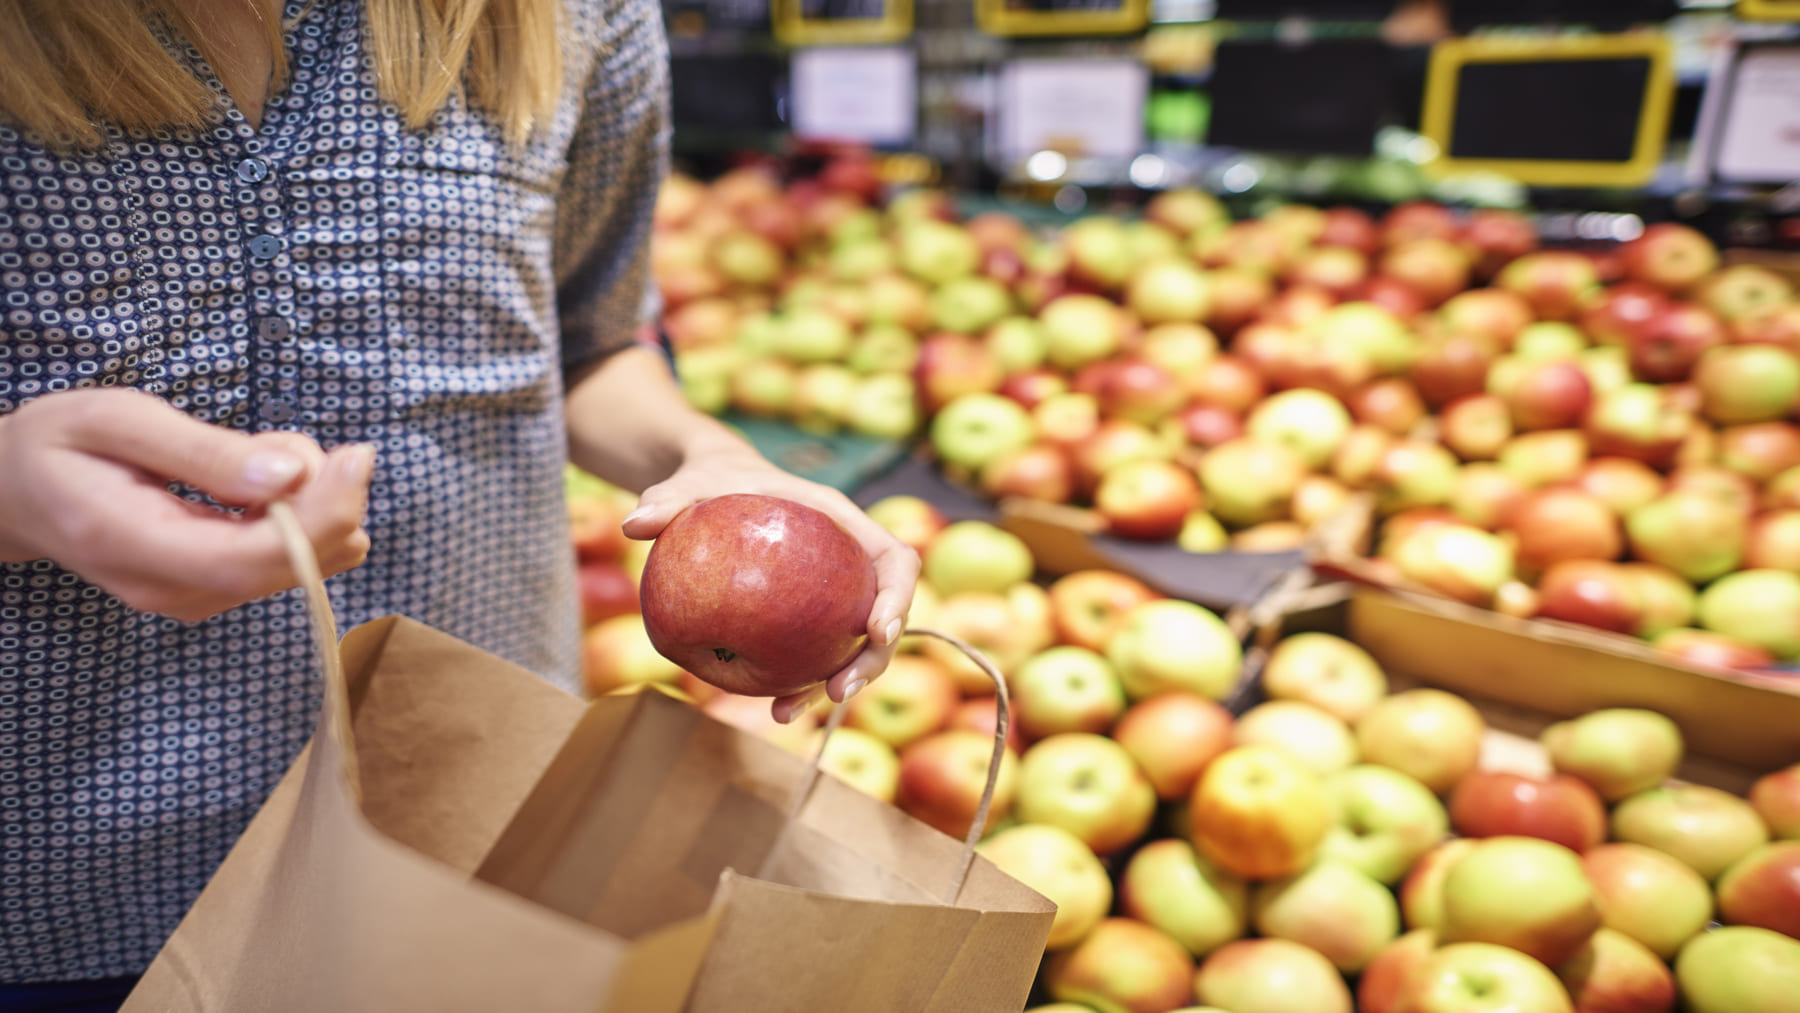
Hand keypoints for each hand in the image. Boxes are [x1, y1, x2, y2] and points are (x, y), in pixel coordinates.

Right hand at [0, 388, 374, 620]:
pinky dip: (299, 516)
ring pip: (298, 564)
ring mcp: (193, 598)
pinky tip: (263, 482)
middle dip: (328, 501)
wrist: (16, 491)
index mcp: (134, 544)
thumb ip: (205, 451)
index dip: (320, 514)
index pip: (250, 558)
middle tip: (316, 445)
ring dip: (312, 505)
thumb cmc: (62, 445)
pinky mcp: (214, 590)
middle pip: (287, 566)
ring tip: (259, 455)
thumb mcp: (119, 421)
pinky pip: (286, 560)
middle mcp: (169, 588)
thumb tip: (291, 474)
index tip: (357, 457)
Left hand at [621, 440, 918, 723]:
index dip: (898, 598)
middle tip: (839, 691)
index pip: (894, 560)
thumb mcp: (688, 484)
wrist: (712, 489)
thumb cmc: (709, 481)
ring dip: (837, 683)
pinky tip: (769, 711)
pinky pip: (816, 655)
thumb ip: (668, 499)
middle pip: (886, 614)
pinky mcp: (810, 619)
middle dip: (874, 659)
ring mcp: (833, 594)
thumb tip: (633, 524)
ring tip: (789, 713)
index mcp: (842, 522)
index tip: (877, 632)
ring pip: (855, 646)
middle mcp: (848, 562)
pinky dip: (799, 685)